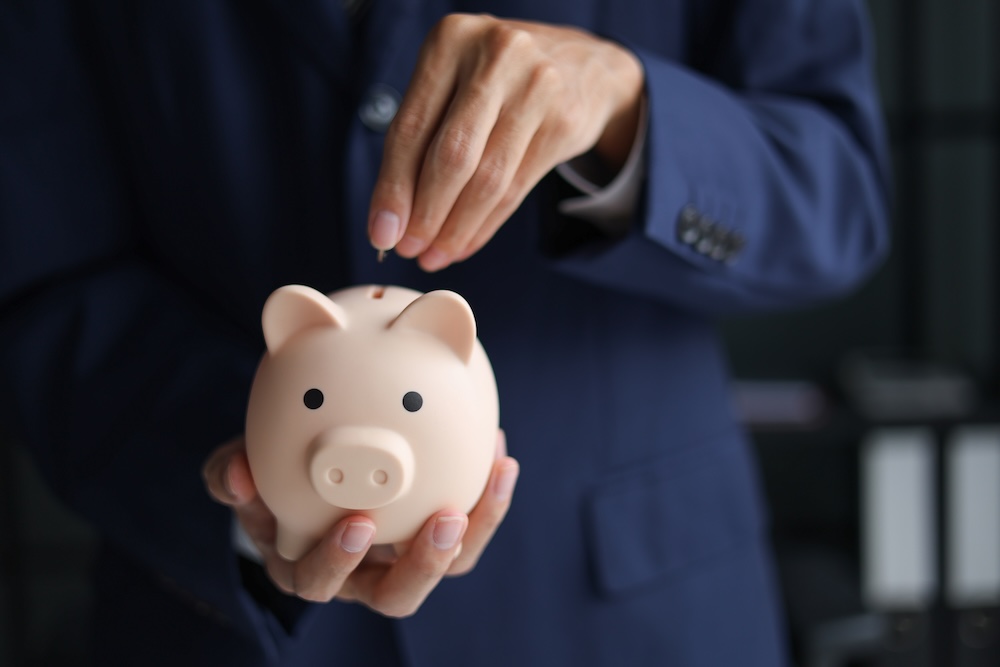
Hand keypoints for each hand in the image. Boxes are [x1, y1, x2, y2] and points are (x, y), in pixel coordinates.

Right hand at [202, 431, 517, 617]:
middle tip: (445, 521)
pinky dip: (488, 498)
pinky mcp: (435, 534)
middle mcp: (359, 574)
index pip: (319, 580)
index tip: (358, 524)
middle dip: (423, 563)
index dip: (338, 561)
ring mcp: (401, 558)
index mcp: (307, 564)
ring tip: (494, 480)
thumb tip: (235, 474)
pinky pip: (469, 528)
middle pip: (395, 594)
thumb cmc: (271, 476)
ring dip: (474, 532)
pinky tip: (500, 455)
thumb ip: (231, 474)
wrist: (311, 465)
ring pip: (446, 566)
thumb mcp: (243, 472)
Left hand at [367, 14, 643, 270]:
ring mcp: (537, 87)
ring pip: (487, 180)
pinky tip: (465, 244)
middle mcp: (496, 56)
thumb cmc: (498, 80)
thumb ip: (420, 136)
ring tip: (435, 255)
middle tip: (409, 250)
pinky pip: (516, 189)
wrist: (584, 67)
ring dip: (455, 228)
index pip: (411, 128)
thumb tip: (390, 218)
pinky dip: (485, 225)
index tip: (381, 233)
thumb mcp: (454, 82)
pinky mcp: (564, 121)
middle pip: (452, 156)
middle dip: (425, 214)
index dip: (393, 188)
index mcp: (452, 40)